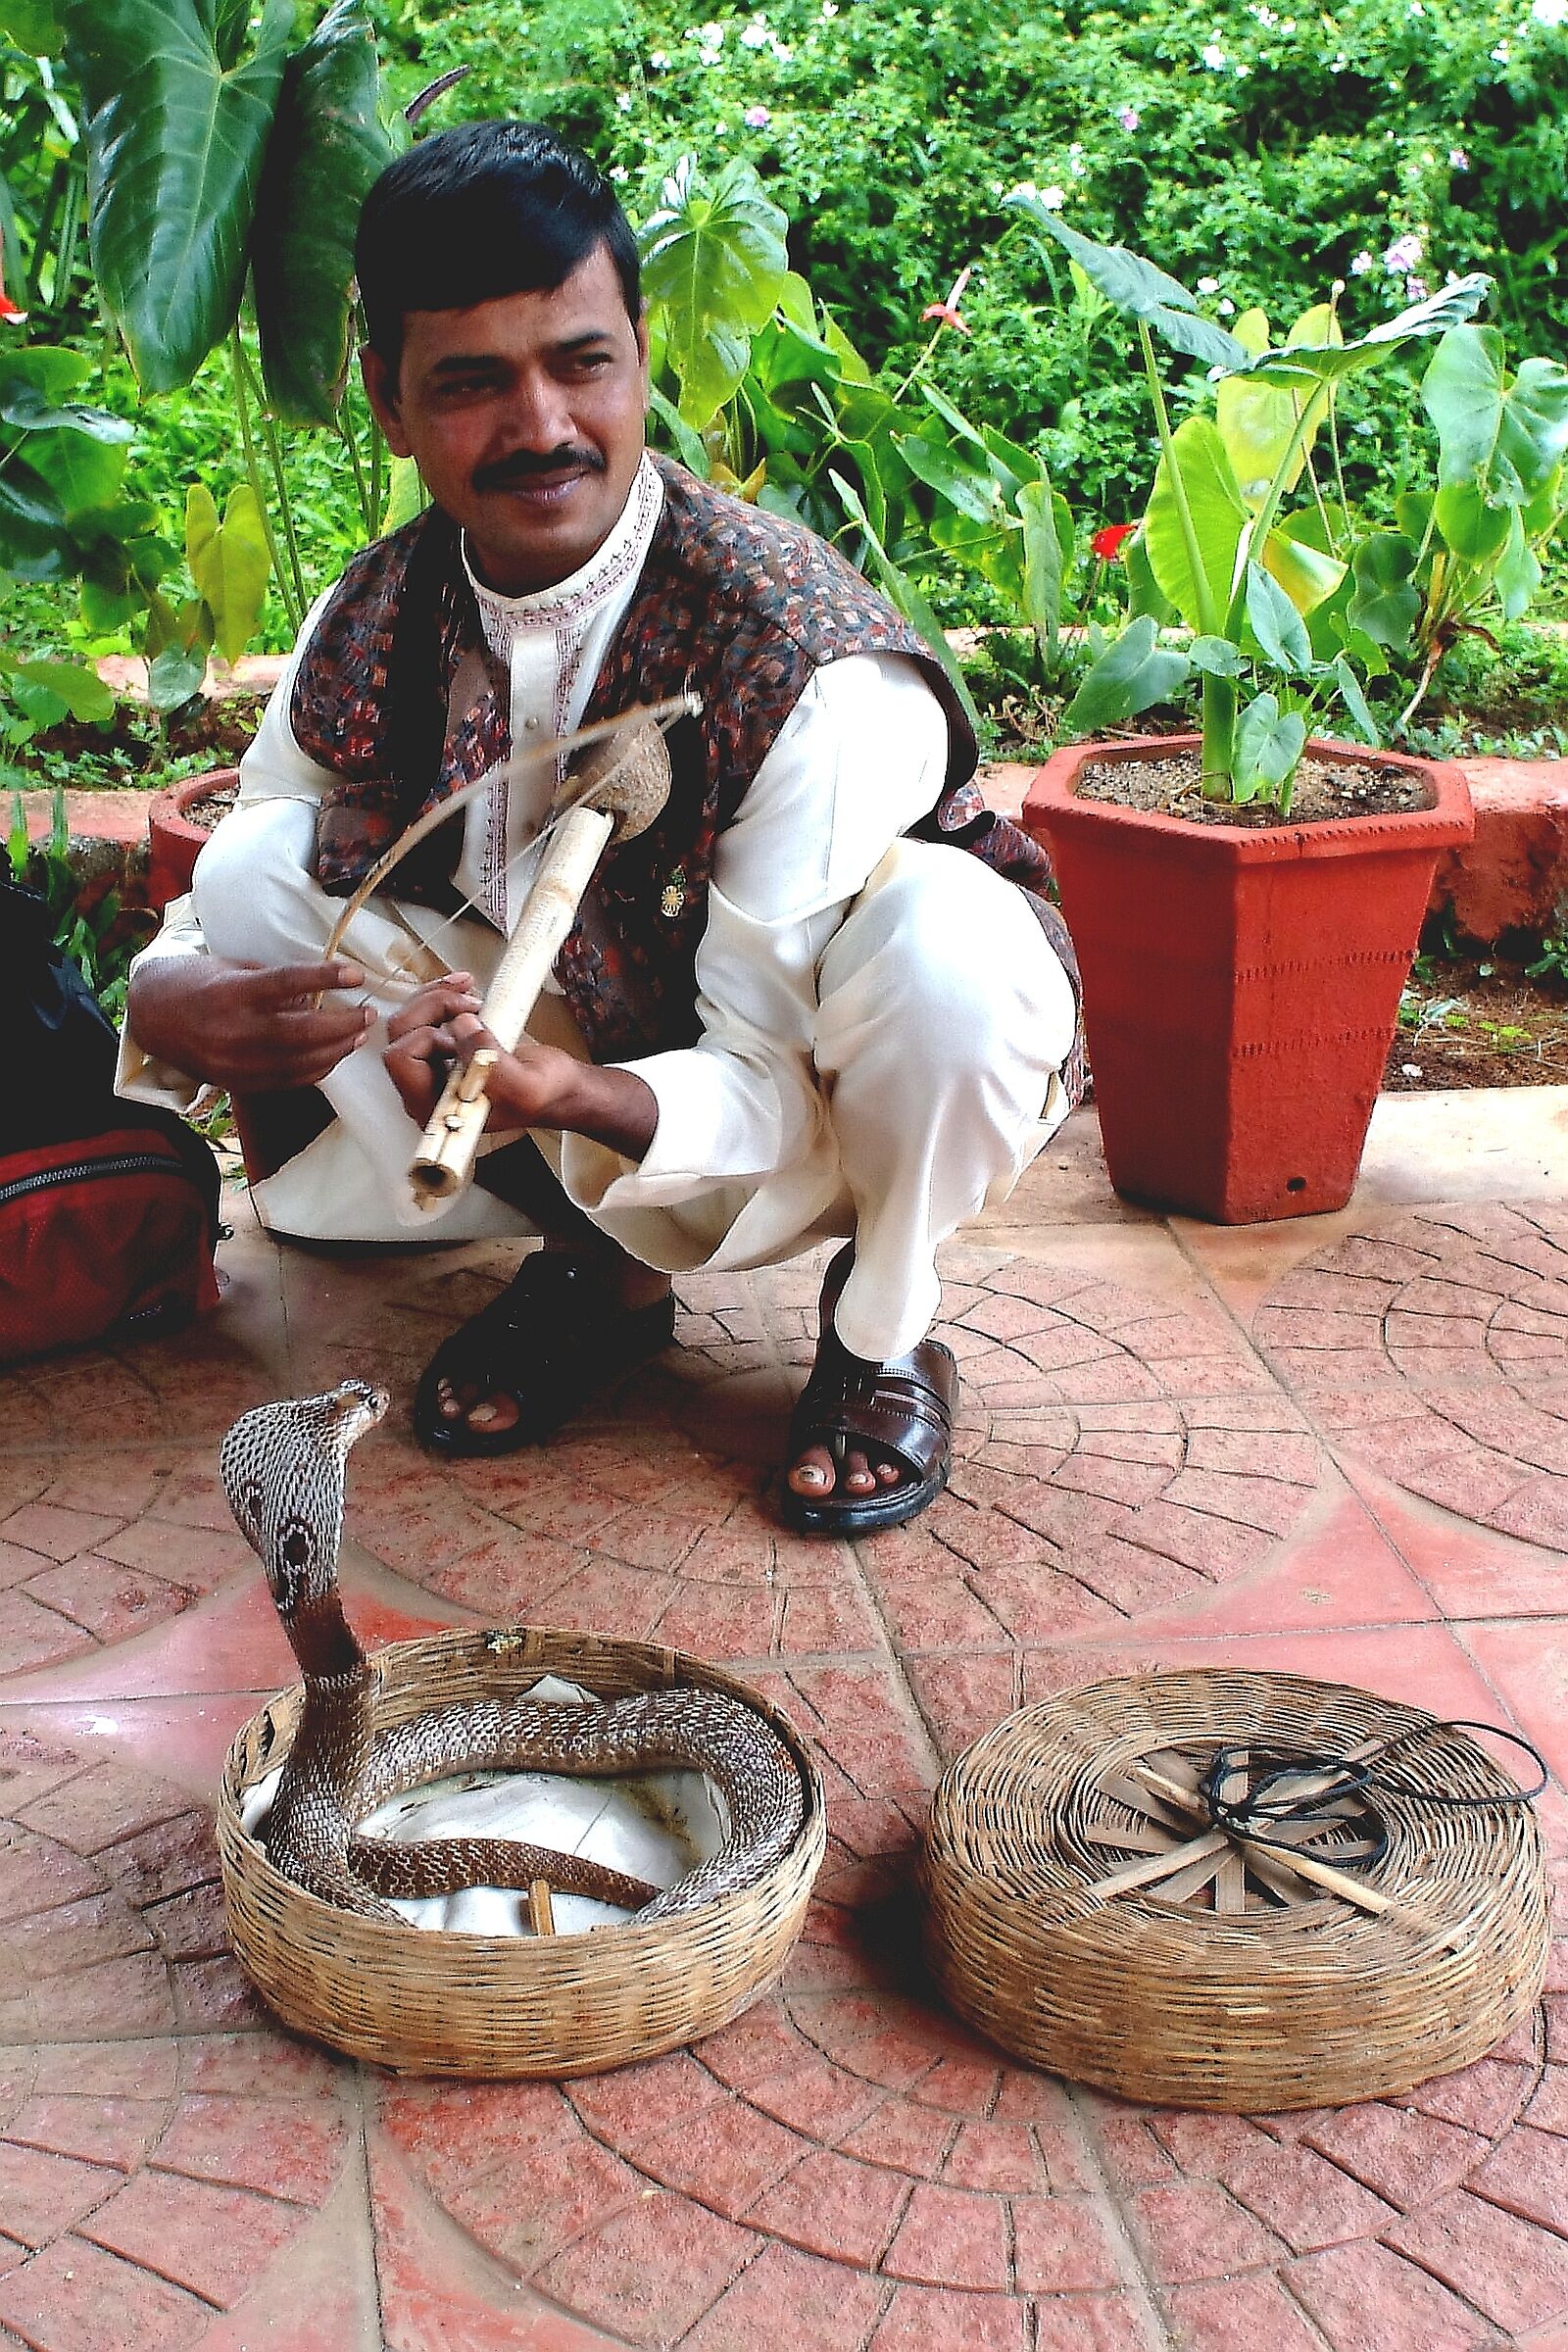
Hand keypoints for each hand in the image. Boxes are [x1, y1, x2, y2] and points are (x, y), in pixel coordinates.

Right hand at [126, 956, 375, 1090]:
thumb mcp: (232, 967)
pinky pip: (288, 1080)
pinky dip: (317, 1069)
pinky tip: (334, 1056)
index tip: (355, 974)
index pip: (287, 983)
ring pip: (300, 1061)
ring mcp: (235, 1062)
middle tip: (367, 1013)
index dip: (325, 978)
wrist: (153, 1017)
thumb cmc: (198, 983)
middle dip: (343, 1024)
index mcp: (231, 992)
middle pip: (302, 1032)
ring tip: (358, 1034)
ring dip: (337, 1049)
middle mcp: (233, 1030)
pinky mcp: (238, 1083)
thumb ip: (274, 980)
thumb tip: (319, 990)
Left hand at [384, 973, 580, 1133]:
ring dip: (438, 996)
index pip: (402, 1060)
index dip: (429, 1037)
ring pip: (410, 1018)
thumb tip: (461, 1026)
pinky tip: (465, 989)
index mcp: (436, 1108)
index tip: (466, 1034)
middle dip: (434, 1006)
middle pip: (401, 1033)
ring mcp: (432, 1065)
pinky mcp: (442, 1045)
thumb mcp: (525, 1086)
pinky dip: (444, 994)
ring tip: (469, 992)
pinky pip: (424, 1013)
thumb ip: (491, 1063)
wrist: (557, 1086)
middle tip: (470, 1004)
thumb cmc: (543, 1096)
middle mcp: (426, 1088)